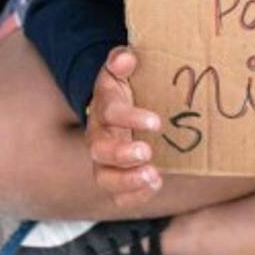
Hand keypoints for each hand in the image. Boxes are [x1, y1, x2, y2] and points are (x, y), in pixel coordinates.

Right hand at [84, 47, 162, 207]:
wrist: (119, 107)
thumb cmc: (126, 87)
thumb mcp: (122, 69)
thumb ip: (121, 60)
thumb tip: (126, 58)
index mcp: (103, 107)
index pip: (110, 113)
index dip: (129, 117)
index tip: (156, 122)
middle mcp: (99, 136)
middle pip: (98, 151)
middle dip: (122, 155)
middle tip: (147, 152)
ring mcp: (105, 160)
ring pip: (104, 178)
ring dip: (127, 181)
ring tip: (152, 176)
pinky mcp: (116, 176)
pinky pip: (117, 195)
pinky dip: (134, 196)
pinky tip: (155, 184)